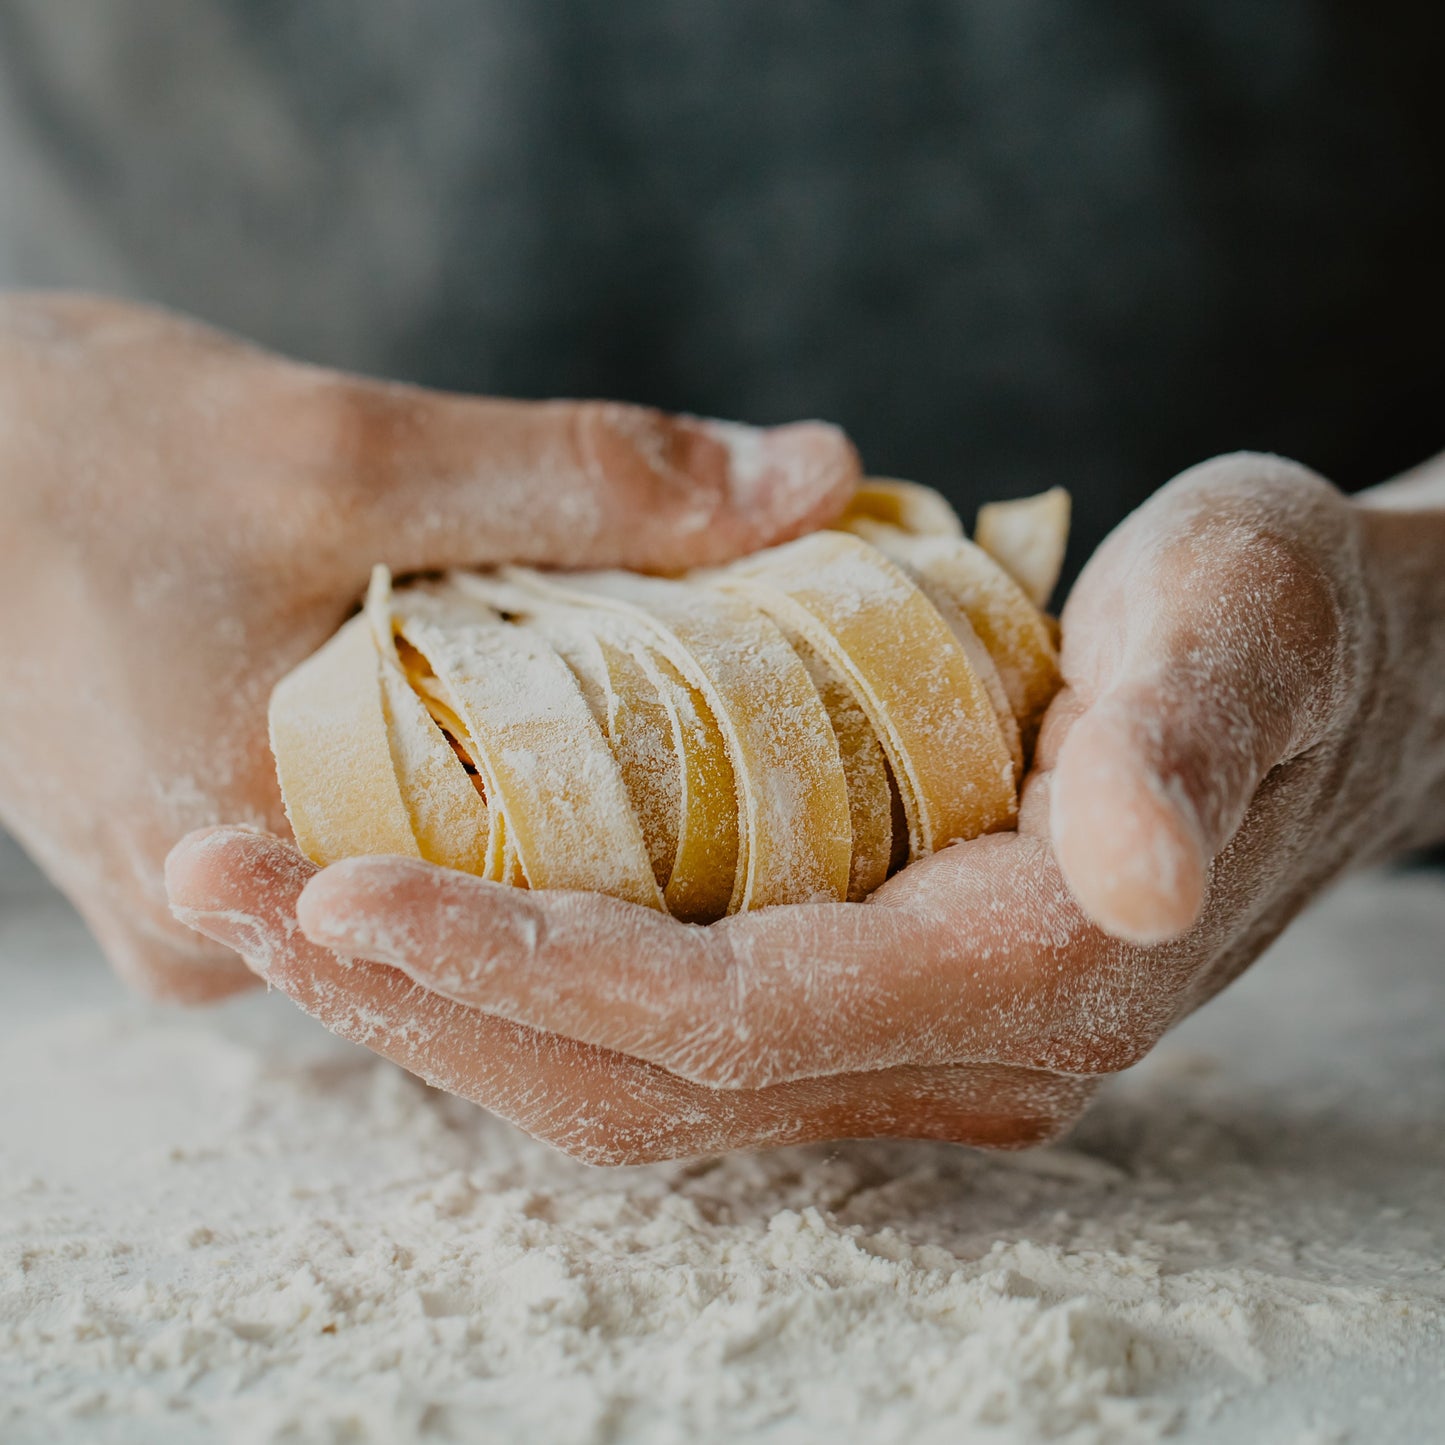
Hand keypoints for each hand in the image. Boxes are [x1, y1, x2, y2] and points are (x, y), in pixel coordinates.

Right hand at [0, 292, 856, 999]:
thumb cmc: (71, 454)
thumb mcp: (350, 446)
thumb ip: (591, 474)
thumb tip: (815, 473)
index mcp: (262, 865)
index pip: (548, 897)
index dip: (699, 818)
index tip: (811, 746)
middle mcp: (234, 933)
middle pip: (495, 891)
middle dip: (624, 801)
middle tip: (759, 707)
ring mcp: (215, 907)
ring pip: (433, 864)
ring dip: (536, 781)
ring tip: (662, 700)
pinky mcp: (206, 854)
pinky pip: (374, 835)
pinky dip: (454, 772)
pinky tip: (525, 705)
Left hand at [167, 452, 1444, 1161]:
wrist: (1317, 673)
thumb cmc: (1281, 624)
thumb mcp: (1250, 632)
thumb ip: (1186, 747)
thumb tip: (1130, 865)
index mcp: (1021, 976)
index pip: (727, 1015)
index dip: (529, 966)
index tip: (339, 891)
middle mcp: (947, 1048)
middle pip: (637, 1078)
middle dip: (424, 1000)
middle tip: (229, 894)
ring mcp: (897, 1032)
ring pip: (626, 1072)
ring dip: (439, 998)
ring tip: (269, 908)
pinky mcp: (862, 983)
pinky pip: (656, 1022)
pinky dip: (518, 976)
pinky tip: (413, 907)